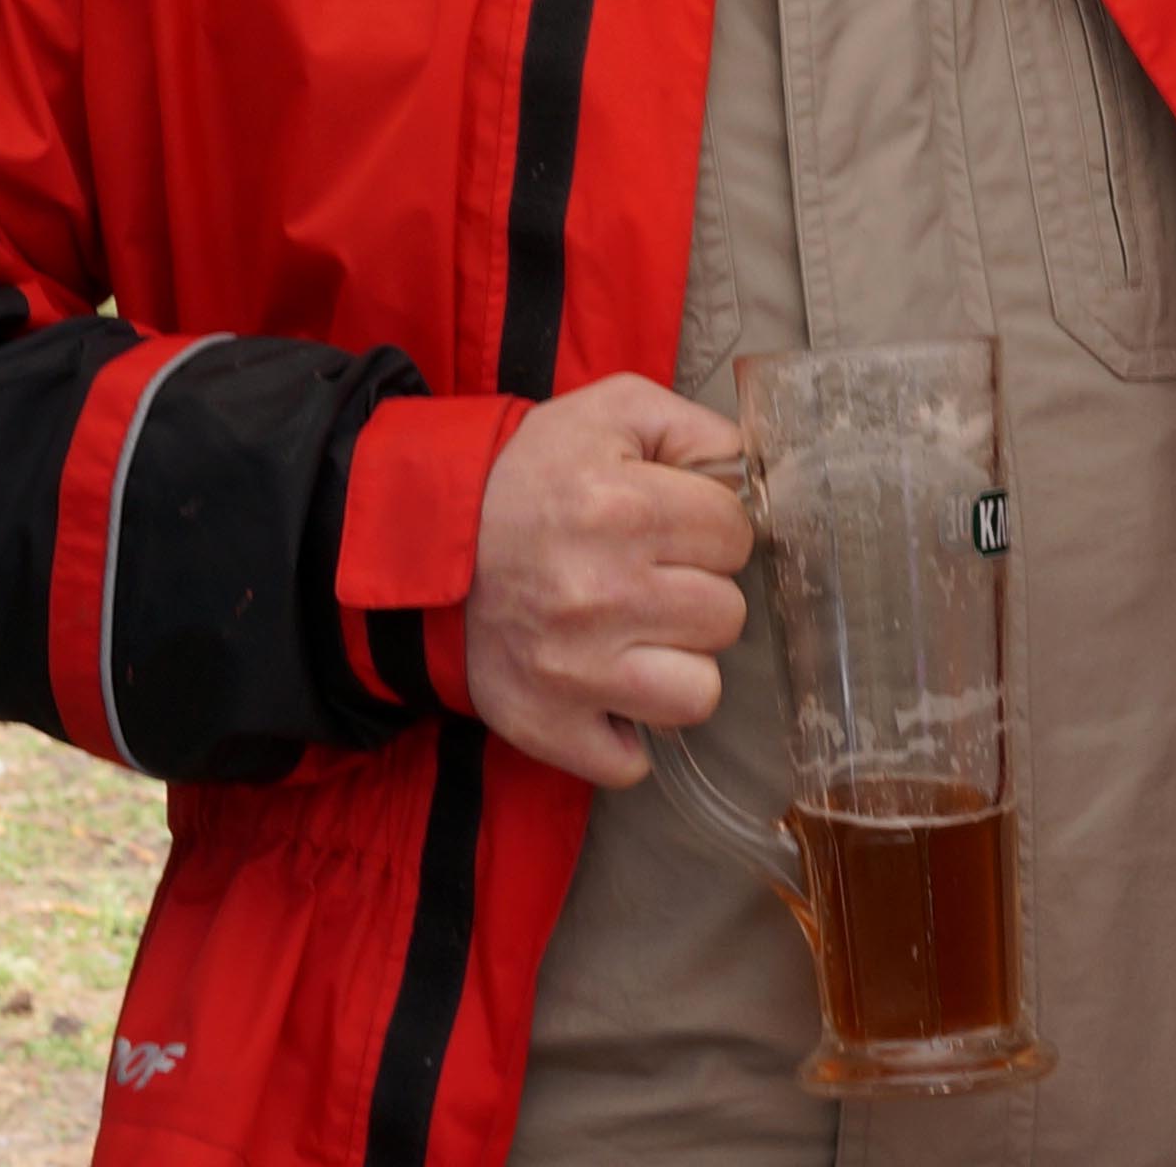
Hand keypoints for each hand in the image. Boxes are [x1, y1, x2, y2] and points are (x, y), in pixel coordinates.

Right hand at [458, 374, 751, 787]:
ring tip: (633, 635)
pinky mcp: (547, 726)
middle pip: (726, 616)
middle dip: (696, 593)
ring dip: (675, 667)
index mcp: (622, 508)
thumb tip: (752, 473)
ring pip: (699, 694)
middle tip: (648, 579)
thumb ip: (696, 428)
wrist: (424, 540)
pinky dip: (624, 733)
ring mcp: (574, 671)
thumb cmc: (528, 476)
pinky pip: (633, 762)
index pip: (735, 535)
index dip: (710, 528)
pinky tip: (604, 687)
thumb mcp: (610, 412)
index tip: (672, 528)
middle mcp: (600, 593)